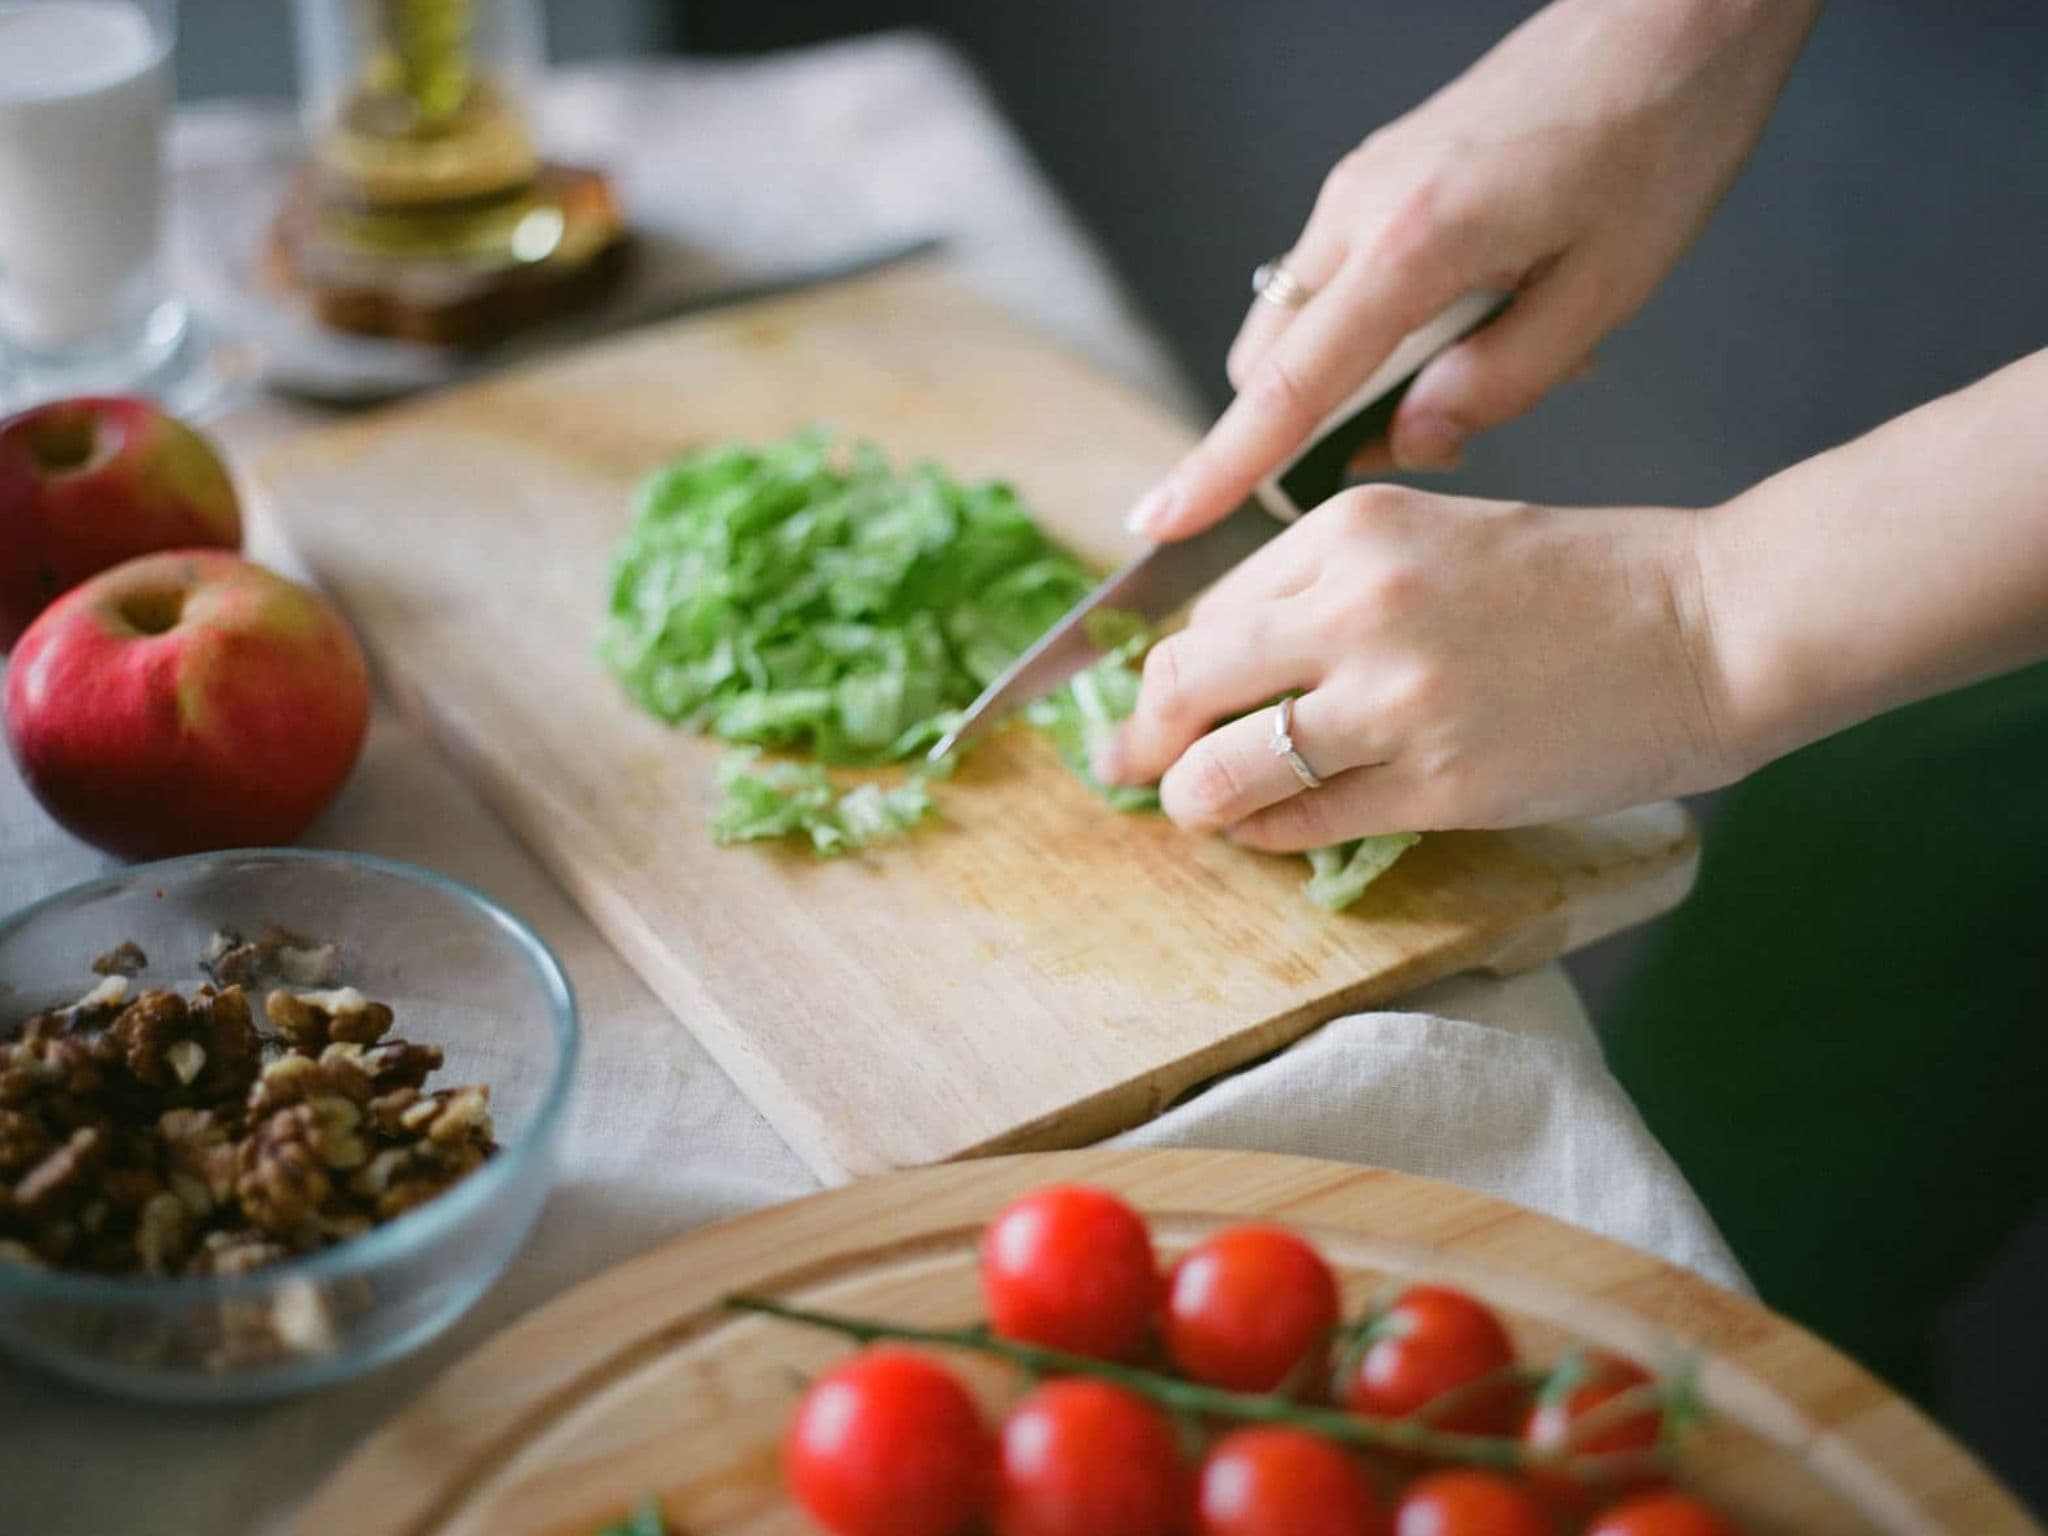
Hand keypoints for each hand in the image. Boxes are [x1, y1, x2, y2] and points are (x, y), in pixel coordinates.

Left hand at [1097, 485, 1741, 848]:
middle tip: (1132, 770)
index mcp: (1348, 531)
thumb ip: (1329, 589)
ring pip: (1221, 770)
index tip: (1156, 706)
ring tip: (1202, 808)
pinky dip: (1265, 833)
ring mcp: (1392, 700)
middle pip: (1180, 685)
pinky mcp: (1436, 783)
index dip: (1167, 670)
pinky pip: (1299, 822)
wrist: (1714, 624)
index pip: (1204, 612)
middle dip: (1142, 738)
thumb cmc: (1582, 580)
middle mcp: (1353, 607)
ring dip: (1194, 799)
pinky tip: (1270, 829)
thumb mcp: (1435, 538)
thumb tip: (1225, 660)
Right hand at [1126, 0, 1823, 539]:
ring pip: (1300, 326)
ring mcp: (1359, 188)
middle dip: (1312, 431)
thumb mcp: (1606, 290)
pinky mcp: (1378, 178)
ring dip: (1356, 378)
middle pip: (1269, 363)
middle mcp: (1359, 210)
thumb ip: (1499, 382)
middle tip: (1434, 432)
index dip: (1220, 467)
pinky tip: (1482, 309)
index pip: (1287, 388)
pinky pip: (1340, 282)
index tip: (1163, 522)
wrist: (1675, 13)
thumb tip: (1412, 441)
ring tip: (1486, 353)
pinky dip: (1379, 328)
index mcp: (1414, 243)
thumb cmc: (1659, 135)